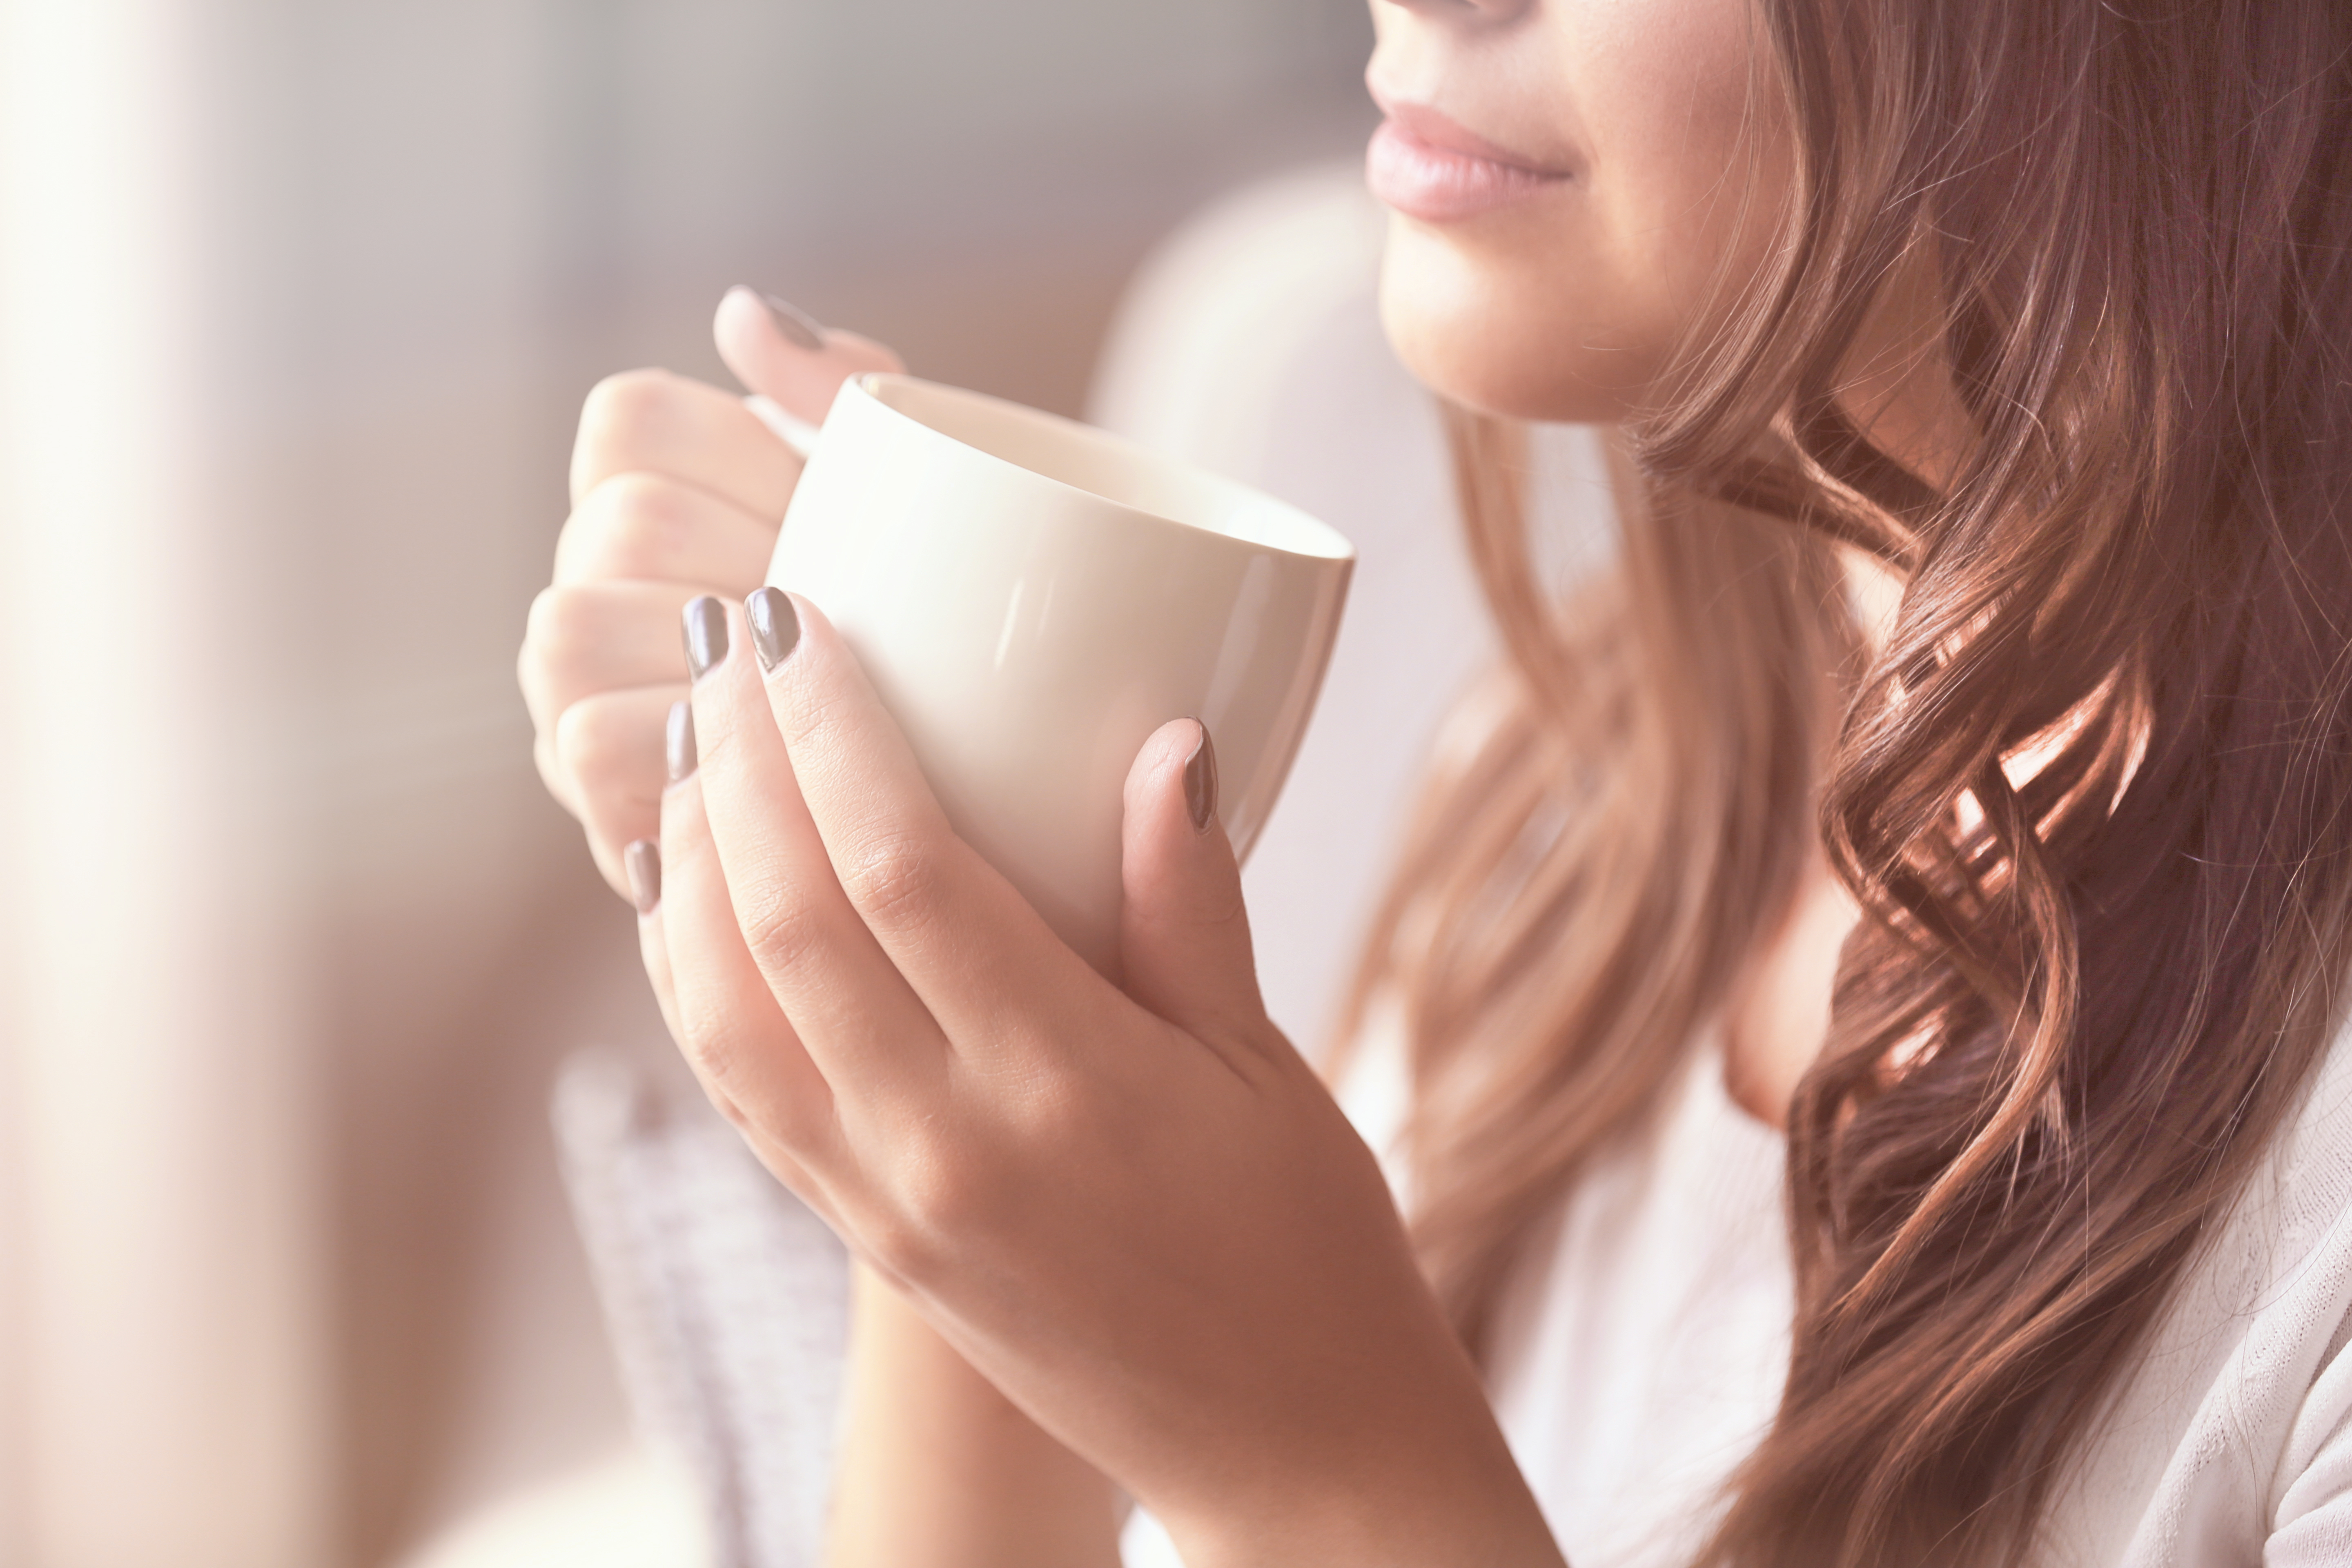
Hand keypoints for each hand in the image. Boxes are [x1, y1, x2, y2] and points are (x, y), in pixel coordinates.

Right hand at [517, 286, 898, 894]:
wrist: (965, 770)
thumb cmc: (914, 617)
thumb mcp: (896, 496)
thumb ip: (831, 389)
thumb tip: (740, 312)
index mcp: (645, 489)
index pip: (628, 416)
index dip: (733, 453)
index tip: (814, 505)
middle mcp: (585, 579)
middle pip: (620, 522)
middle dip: (740, 557)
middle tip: (831, 607)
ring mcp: (569, 686)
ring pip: (573, 626)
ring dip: (706, 653)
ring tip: (799, 681)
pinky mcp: (591, 792)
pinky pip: (595, 742)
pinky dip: (694, 747)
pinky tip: (776, 757)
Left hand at [637, 590, 1564, 1567]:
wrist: (1282, 1451)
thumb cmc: (1303, 1257)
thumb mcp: (1269, 1070)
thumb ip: (1193, 907)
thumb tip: (1167, 743)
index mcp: (1063, 1089)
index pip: (902, 873)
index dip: (835, 731)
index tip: (804, 622)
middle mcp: (945, 1148)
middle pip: (785, 919)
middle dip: (739, 761)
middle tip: (731, 640)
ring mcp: (888, 1202)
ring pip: (725, 1005)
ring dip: (692, 863)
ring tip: (695, 748)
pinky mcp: (868, 1233)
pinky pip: (739, 1085)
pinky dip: (693, 977)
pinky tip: (698, 896)